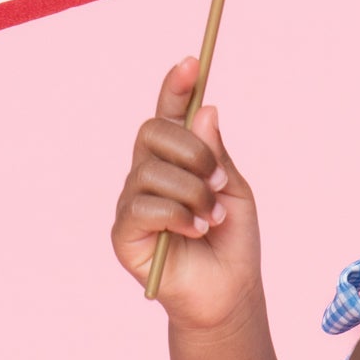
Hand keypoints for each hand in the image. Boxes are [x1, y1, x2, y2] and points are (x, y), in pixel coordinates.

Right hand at [111, 57, 261, 330]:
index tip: (192, 63)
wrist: (229, 295)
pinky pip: (142, 206)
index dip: (175, 88)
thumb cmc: (232, 243)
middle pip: (153, 132)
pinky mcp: (124, 233)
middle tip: (218, 180)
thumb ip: (217, 153)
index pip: (168, 115)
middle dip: (192, 151)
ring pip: (151, 170)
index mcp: (175, 160)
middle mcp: (147, 175)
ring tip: (212, 219)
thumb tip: (206, 109)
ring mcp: (132, 202)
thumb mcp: (234, 191)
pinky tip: (196, 231)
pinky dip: (177, 215)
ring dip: (192, 191)